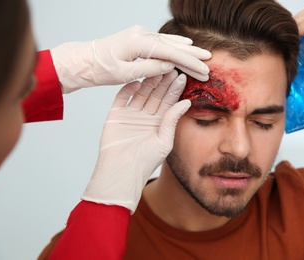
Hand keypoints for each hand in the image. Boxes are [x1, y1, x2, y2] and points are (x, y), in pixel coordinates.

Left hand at [51, 25, 210, 92]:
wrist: (83, 60)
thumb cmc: (100, 69)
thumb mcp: (125, 74)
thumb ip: (150, 69)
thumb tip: (170, 66)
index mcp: (139, 43)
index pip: (171, 53)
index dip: (190, 63)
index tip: (204, 70)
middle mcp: (141, 34)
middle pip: (173, 45)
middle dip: (193, 55)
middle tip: (210, 62)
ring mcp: (140, 34)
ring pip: (169, 42)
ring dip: (187, 49)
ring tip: (203, 54)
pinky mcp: (138, 37)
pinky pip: (162, 41)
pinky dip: (175, 44)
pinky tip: (185, 43)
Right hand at [82, 70, 190, 212]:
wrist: (121, 172)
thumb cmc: (145, 161)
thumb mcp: (164, 141)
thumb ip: (172, 120)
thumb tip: (186, 102)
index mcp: (159, 122)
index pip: (169, 101)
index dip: (175, 89)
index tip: (182, 75)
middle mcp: (146, 116)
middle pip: (156, 94)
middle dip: (163, 80)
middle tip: (171, 65)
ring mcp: (131, 114)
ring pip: (141, 93)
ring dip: (148, 81)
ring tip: (157, 67)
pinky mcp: (116, 115)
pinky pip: (122, 98)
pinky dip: (128, 89)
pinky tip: (137, 79)